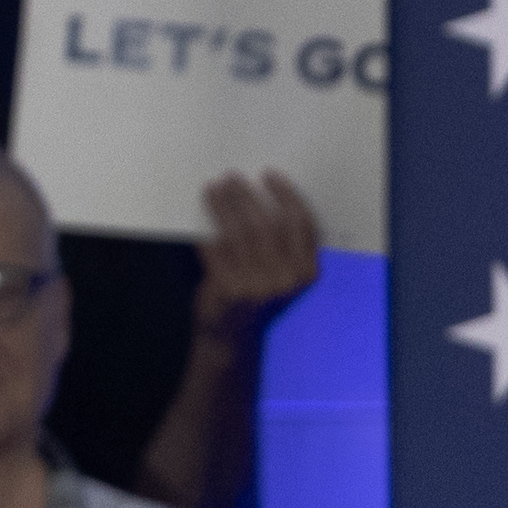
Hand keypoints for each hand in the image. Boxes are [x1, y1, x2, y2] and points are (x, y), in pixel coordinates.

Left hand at [191, 171, 322, 346]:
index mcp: (305, 272)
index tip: (269, 176)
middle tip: (232, 178)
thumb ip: (282, 241)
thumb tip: (259, 191)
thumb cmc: (256, 290)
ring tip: (214, 188)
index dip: (286, 195)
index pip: (301, 224)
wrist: (232, 332)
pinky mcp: (229, 289)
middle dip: (248, 195)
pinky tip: (202, 212)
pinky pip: (216, 248)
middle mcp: (285, 280)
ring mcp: (257, 286)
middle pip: (267, 224)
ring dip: (224, 205)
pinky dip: (208, 228)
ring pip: (239, 232)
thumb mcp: (282, 271)